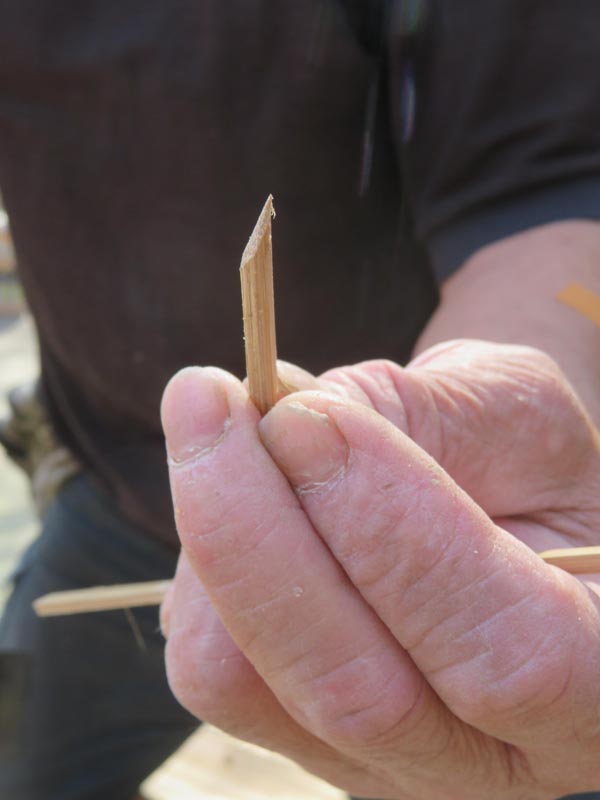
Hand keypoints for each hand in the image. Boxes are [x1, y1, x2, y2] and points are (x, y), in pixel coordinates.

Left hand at [160, 340, 599, 799]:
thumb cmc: (520, 458)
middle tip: (205, 395)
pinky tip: (241, 485)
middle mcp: (481, 756)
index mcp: (594, 679)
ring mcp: (374, 759)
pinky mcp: (288, 731)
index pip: (502, 653)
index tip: (306, 417)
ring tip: (235, 426)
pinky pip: (210, 660)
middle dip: (252, 529)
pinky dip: (201, 557)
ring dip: (214, 535)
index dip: (390, 530)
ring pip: (244, 681)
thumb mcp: (516, 413)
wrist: (486, 503)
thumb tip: (291, 428)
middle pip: (349, 692)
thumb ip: (425, 418)